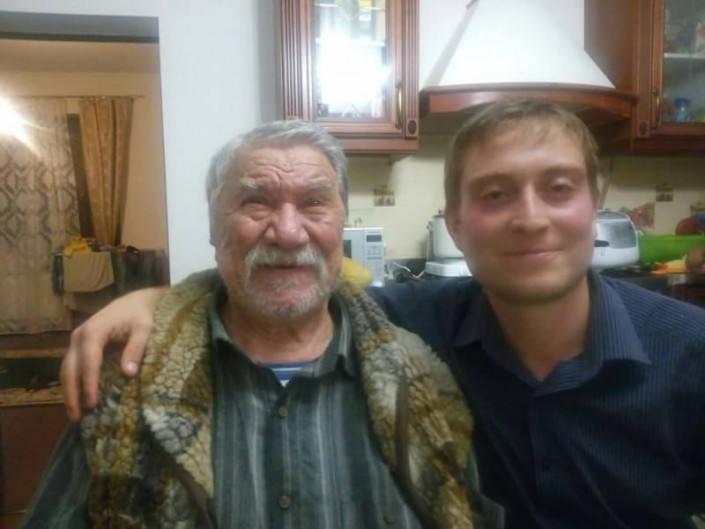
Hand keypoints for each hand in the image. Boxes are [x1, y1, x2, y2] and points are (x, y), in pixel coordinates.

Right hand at [60, 286, 166, 420]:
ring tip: (75, 414)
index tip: (92, 403)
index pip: (89, 361)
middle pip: (70, 369)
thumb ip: (136, 348)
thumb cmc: (141, 314)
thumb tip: (128, 373)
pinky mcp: (79, 345)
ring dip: (69, 392)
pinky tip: (78, 399)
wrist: (135, 301)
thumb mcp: (144, 328)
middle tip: (78, 417)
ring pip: (67, 369)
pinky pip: (72, 366)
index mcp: (94, 331)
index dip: (89, 383)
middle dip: (72, 394)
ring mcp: (76, 340)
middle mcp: (79, 336)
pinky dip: (73, 383)